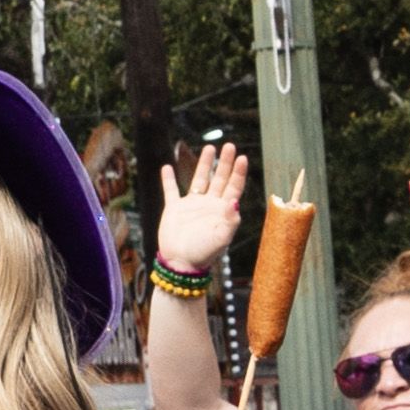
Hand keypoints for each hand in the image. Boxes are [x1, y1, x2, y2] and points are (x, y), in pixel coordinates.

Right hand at [156, 139, 253, 276]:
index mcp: (222, 211)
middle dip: (225, 163)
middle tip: (230, 145)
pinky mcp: (174, 210)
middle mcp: (209, 205)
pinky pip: (171, 191)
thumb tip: (235, 200)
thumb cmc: (203, 253)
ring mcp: (191, 206)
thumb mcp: (221, 238)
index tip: (243, 158)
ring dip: (204, 164)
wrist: (181, 264)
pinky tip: (167, 166)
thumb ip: (230, 220)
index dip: (238, 173)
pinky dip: (168, 179)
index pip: (233, 187)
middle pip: (220, 179)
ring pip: (199, 180)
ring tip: (209, 148)